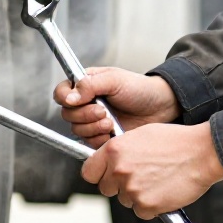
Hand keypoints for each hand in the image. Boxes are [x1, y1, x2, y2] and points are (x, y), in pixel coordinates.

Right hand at [53, 67, 178, 146]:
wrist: (160, 107)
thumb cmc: (139, 89)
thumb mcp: (115, 80)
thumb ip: (89, 85)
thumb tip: (69, 96)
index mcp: (85, 85)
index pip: (62, 92)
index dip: (65, 98)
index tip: (76, 101)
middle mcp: (86, 103)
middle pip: (67, 114)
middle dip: (85, 115)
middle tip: (103, 111)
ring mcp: (92, 121)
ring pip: (77, 130)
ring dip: (94, 128)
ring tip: (111, 122)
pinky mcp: (101, 136)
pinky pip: (89, 143)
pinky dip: (100, 139)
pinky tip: (113, 132)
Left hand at [81, 123, 222, 218]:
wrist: (202, 152)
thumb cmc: (176, 141)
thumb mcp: (140, 135)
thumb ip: (120, 150)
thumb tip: (109, 161)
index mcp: (114, 150)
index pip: (88, 172)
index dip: (98, 175)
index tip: (105, 176)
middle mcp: (119, 170)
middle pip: (106, 189)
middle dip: (119, 186)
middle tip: (139, 178)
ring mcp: (132, 189)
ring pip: (125, 201)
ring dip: (138, 195)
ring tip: (157, 180)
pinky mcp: (147, 205)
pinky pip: (142, 212)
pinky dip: (152, 206)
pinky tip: (164, 191)